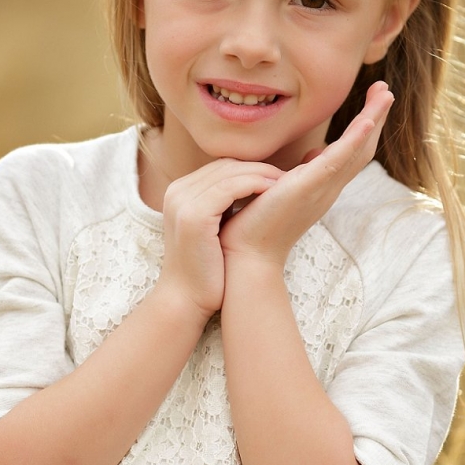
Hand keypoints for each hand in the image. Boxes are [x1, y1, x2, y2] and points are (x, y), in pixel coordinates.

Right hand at [158, 157, 280, 319]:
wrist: (187, 299)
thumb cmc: (206, 269)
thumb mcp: (211, 228)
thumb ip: (222, 205)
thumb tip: (251, 188)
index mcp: (180, 192)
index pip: (220, 167)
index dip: (251, 167)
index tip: (277, 174)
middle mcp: (177, 192)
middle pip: (224, 165)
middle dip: (258, 167)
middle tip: (288, 174)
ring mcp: (183, 203)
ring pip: (229, 173)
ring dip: (261, 174)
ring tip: (286, 180)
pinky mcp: (194, 217)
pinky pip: (229, 188)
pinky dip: (254, 185)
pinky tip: (274, 190)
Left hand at [219, 82, 393, 266]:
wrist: (245, 257)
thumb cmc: (254, 227)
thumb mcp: (278, 192)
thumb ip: (296, 175)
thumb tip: (308, 158)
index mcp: (320, 188)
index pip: (349, 153)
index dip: (362, 128)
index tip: (370, 102)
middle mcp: (328, 189)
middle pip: (362, 149)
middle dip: (375, 118)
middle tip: (384, 90)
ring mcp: (322, 188)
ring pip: (357, 150)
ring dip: (373, 120)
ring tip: (384, 93)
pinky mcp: (310, 188)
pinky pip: (340, 160)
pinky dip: (355, 139)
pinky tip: (368, 119)